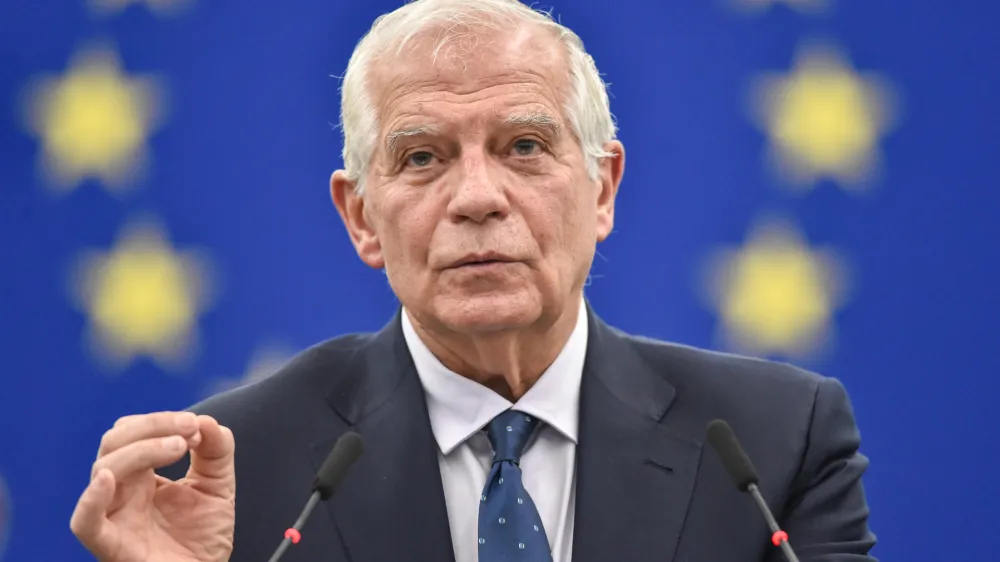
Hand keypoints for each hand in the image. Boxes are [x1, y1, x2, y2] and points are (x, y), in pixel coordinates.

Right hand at [70, 412, 235, 561]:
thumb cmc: (202, 538)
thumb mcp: (218, 486)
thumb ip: (216, 451)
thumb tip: (207, 422)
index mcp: (142, 475)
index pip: (133, 432)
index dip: (160, 421)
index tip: (195, 426)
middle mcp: (123, 491)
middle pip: (114, 442)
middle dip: (152, 425)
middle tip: (188, 428)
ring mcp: (115, 516)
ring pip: (104, 469)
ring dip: (141, 450)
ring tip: (178, 447)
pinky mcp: (111, 545)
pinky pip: (85, 523)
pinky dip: (91, 499)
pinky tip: (108, 479)